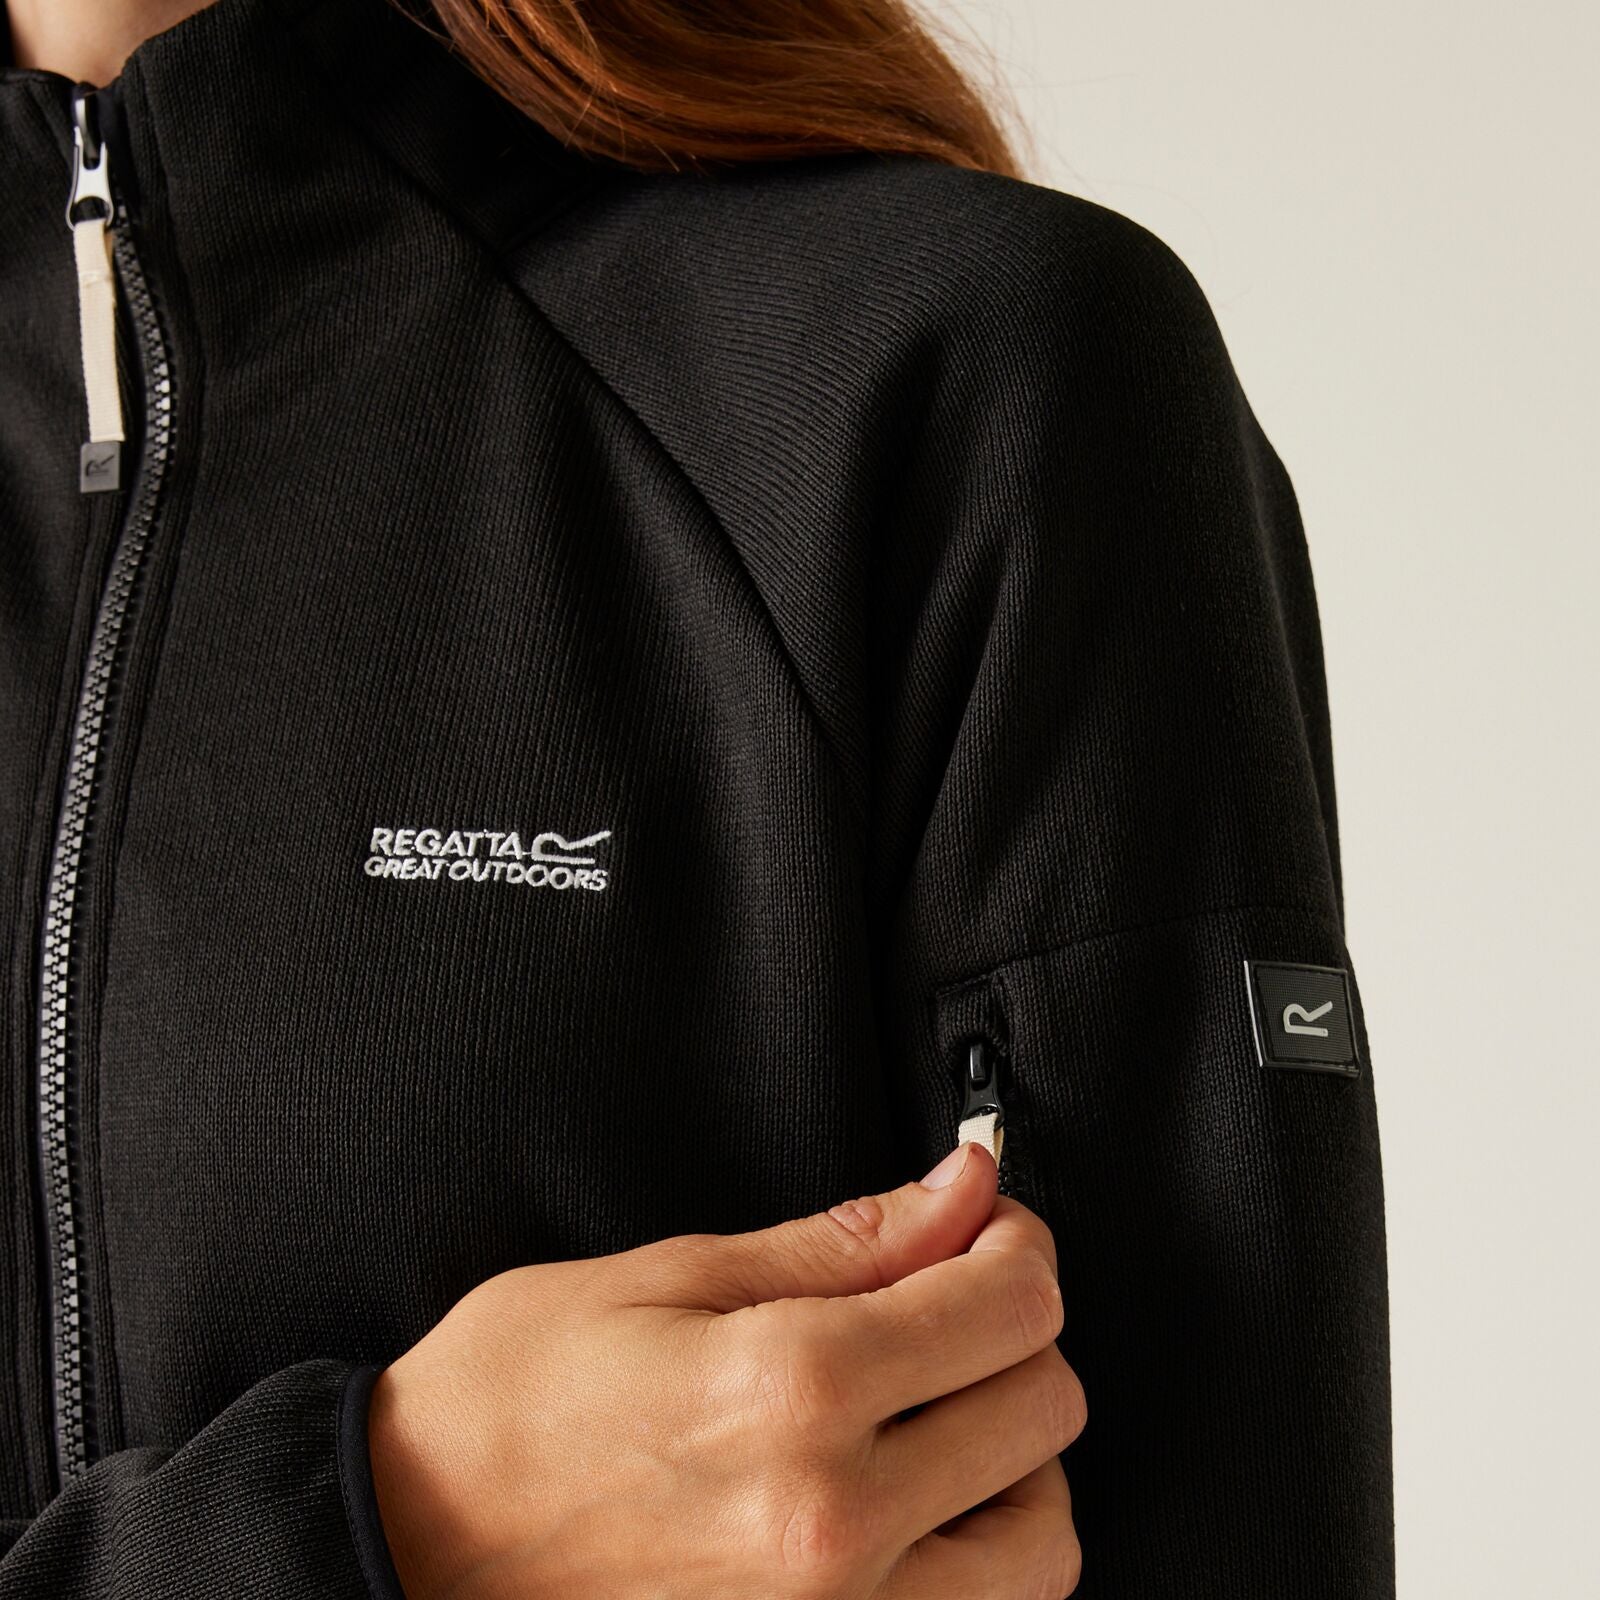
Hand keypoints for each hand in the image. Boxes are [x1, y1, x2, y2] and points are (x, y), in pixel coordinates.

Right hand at [367, 1142, 1085, 1597]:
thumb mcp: (672, 1276)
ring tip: (939, 1411)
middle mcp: (836, 1525)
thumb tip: (962, 1192)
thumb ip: (844, 1241)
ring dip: (1017, 1458)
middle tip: (951, 1297)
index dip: (1017, 1245)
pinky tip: (916, 1502)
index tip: (987, 1227)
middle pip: (1045, 1410)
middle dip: (1016, 1330)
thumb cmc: (512, 1406)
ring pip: (1041, 1540)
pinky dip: (978, 1553)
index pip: (1008, 1309)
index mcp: (793, 1392)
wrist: (409, 1549)